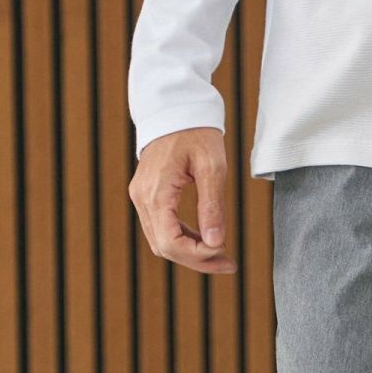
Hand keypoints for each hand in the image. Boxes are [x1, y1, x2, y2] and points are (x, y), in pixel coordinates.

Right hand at [128, 127, 236, 274]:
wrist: (176, 108)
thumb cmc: (196, 131)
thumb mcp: (212, 167)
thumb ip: (213, 206)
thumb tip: (215, 243)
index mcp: (155, 192)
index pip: (171, 243)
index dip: (198, 256)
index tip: (225, 252)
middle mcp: (142, 198)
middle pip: (165, 248)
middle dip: (198, 261)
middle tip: (229, 264)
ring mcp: (141, 197)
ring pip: (162, 242)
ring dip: (191, 254)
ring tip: (222, 256)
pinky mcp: (147, 195)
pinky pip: (162, 228)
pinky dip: (183, 239)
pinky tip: (206, 240)